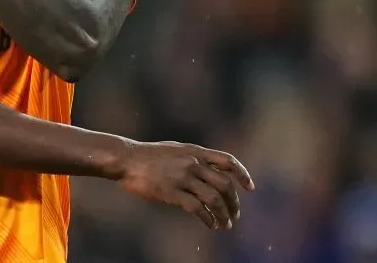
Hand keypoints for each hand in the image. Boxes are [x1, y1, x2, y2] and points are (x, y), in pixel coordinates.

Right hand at [118, 141, 254, 230]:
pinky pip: (197, 209)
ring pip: (214, 199)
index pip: (228, 161)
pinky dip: (208, 219)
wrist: (126, 159)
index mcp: (195, 151)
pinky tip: (210, 225)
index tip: (250, 188)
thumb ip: (193, 158)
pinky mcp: (172, 192)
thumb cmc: (148, 155)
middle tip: (235, 215)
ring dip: (224, 214)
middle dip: (234, 202)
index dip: (242, 174)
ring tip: (225, 225)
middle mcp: (193, 163)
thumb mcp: (175, 150)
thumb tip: (209, 170)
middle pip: (225, 184)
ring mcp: (183, 177)